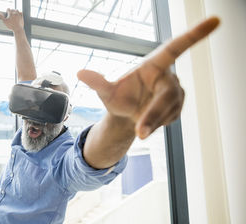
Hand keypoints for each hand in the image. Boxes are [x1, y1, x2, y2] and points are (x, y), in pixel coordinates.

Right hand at [0, 9, 23, 32]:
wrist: (18, 29)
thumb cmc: (11, 26)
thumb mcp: (5, 21)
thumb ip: (1, 16)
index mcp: (10, 13)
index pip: (8, 9)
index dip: (7, 11)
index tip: (7, 13)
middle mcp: (15, 13)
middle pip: (12, 9)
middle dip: (11, 11)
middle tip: (10, 15)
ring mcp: (19, 14)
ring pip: (16, 10)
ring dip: (15, 11)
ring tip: (14, 15)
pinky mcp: (22, 16)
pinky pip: (20, 12)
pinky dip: (19, 13)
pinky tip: (18, 15)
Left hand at [77, 17, 219, 138]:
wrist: (125, 114)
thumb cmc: (118, 97)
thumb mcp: (106, 91)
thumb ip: (97, 82)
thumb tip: (80, 72)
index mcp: (153, 65)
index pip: (175, 48)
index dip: (195, 35)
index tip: (215, 20)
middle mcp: (168, 76)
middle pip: (168, 95)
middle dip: (154, 114)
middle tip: (141, 131)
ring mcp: (175, 92)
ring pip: (169, 110)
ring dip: (152, 121)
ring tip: (138, 122)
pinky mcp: (178, 107)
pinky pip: (169, 119)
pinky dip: (156, 124)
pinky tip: (147, 120)